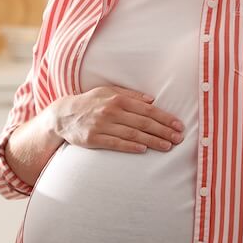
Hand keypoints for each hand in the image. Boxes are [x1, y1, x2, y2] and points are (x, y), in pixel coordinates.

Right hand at [49, 86, 183, 153]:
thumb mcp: (108, 91)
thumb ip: (130, 95)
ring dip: (152, 141)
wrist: (63, 115)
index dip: (165, 118)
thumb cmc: (90, 102)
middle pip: (143, 123)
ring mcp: (102, 125)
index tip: (178, 125)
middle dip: (164, 131)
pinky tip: (144, 150)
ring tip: (167, 146)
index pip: (147, 109)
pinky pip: (116, 144)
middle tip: (179, 138)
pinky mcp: (94, 139)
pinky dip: (131, 147)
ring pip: (133, 135)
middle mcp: (111, 111)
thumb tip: (152, 99)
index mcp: (118, 98)